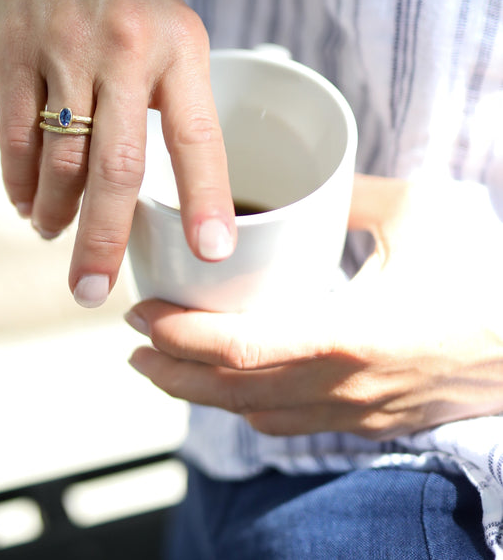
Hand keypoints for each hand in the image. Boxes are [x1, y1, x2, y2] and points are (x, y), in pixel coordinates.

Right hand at [0, 0, 235, 306]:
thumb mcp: (155, 9)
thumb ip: (161, 84)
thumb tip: (153, 172)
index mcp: (179, 39)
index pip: (200, 136)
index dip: (208, 200)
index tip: (214, 255)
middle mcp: (126, 44)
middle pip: (119, 167)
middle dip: (104, 239)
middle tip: (89, 291)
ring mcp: (63, 43)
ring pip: (59, 158)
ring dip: (54, 211)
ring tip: (52, 236)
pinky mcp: (9, 44)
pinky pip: (14, 133)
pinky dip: (17, 179)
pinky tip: (23, 201)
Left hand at [126, 173, 502, 437]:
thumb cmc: (488, 281)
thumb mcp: (425, 214)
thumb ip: (356, 191)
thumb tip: (311, 177)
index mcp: (349, 338)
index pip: (237, 351)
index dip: (177, 337)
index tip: (143, 310)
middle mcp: (342, 388)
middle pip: (229, 393)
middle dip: (169, 370)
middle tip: (133, 339)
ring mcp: (354, 414)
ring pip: (254, 415)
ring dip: (198, 393)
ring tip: (160, 362)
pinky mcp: (366, 423)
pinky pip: (288, 424)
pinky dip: (242, 405)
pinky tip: (226, 384)